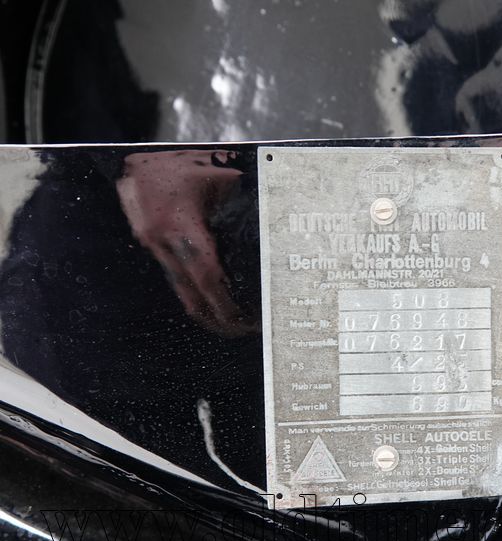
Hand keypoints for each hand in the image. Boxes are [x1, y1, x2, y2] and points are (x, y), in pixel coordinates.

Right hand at [117, 150, 255, 335]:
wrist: (135, 160)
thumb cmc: (180, 164)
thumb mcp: (218, 177)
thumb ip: (241, 201)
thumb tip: (274, 221)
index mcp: (181, 225)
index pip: (208, 277)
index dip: (227, 303)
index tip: (246, 319)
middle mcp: (163, 241)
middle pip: (193, 295)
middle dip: (219, 318)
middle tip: (244, 328)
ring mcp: (153, 247)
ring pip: (182, 292)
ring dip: (206, 310)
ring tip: (231, 321)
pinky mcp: (151, 247)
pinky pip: (175, 278)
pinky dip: (194, 292)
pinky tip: (212, 299)